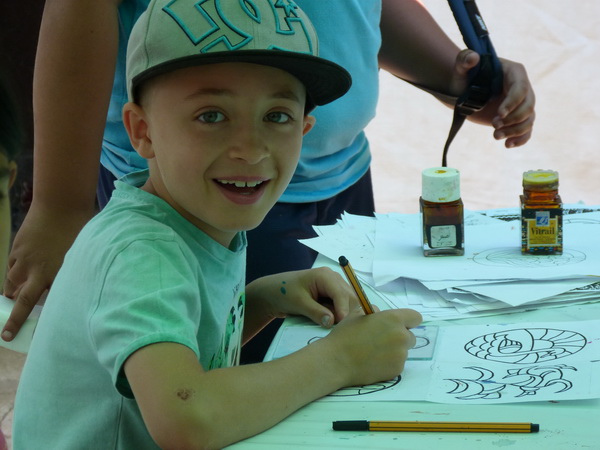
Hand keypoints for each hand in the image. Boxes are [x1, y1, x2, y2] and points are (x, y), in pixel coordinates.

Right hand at [1, 203, 91, 340]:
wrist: (61, 204)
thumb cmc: (81, 229)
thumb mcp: (84, 254)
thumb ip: (78, 271)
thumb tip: (82, 283)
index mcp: (56, 274)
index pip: (41, 305)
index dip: (30, 322)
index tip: (21, 337)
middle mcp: (37, 271)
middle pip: (21, 299)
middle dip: (13, 318)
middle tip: (7, 333)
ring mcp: (24, 259)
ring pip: (11, 282)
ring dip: (13, 292)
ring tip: (14, 300)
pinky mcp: (17, 248)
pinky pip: (11, 266)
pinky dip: (14, 273)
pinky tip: (19, 275)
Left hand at [245, 267, 358, 329]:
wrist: (272, 293)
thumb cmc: (283, 293)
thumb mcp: (298, 303)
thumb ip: (316, 312)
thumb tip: (331, 322)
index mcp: (325, 276)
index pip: (341, 294)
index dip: (343, 310)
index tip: (341, 325)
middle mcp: (333, 279)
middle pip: (350, 298)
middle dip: (345, 313)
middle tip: (336, 329)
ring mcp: (333, 287)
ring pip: (348, 304)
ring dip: (341, 315)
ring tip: (330, 325)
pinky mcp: (331, 296)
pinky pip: (341, 307)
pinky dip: (337, 315)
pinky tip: (329, 321)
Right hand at [324, 308, 422, 385]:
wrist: (337, 360)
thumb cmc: (345, 335)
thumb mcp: (357, 315)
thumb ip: (374, 312)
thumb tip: (380, 315)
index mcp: (394, 319)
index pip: (416, 317)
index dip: (408, 321)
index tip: (399, 325)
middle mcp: (401, 336)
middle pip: (411, 336)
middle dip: (400, 338)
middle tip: (382, 341)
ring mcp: (401, 355)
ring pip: (404, 351)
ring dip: (394, 351)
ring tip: (374, 353)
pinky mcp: (397, 370)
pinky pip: (397, 364)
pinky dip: (389, 363)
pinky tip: (374, 362)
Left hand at [450, 49, 535, 147]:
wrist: (462, 90)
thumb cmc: (463, 76)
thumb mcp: (461, 67)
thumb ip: (465, 60)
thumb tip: (472, 58)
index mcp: (514, 72)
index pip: (521, 88)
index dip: (513, 102)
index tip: (499, 114)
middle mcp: (522, 88)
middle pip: (528, 105)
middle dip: (513, 119)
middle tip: (493, 126)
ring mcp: (520, 104)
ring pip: (528, 119)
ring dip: (514, 131)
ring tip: (495, 136)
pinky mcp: (515, 118)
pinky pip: (526, 129)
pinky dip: (521, 139)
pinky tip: (508, 145)